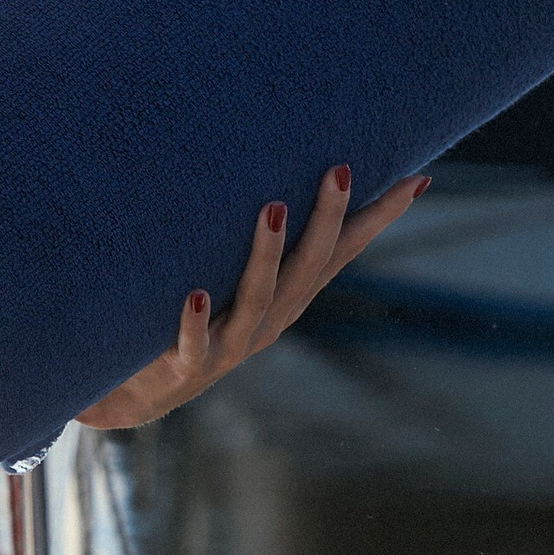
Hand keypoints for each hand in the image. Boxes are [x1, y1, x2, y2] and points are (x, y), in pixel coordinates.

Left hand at [75, 164, 427, 430]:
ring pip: (257, 299)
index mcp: (285, 297)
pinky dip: (193, 322)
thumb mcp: (227, 274)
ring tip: (272, 208)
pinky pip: (191, 344)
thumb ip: (252, 232)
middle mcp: (268, 321)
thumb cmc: (187, 317)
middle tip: (339, 169)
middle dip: (327, 219)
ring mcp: (229, 345)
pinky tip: (192, 296)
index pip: (339, 252)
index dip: (377, 219)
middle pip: (308, 268)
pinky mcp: (185, 367)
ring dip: (265, 254)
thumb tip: (269, 161)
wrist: (137, 392)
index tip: (416, 179)